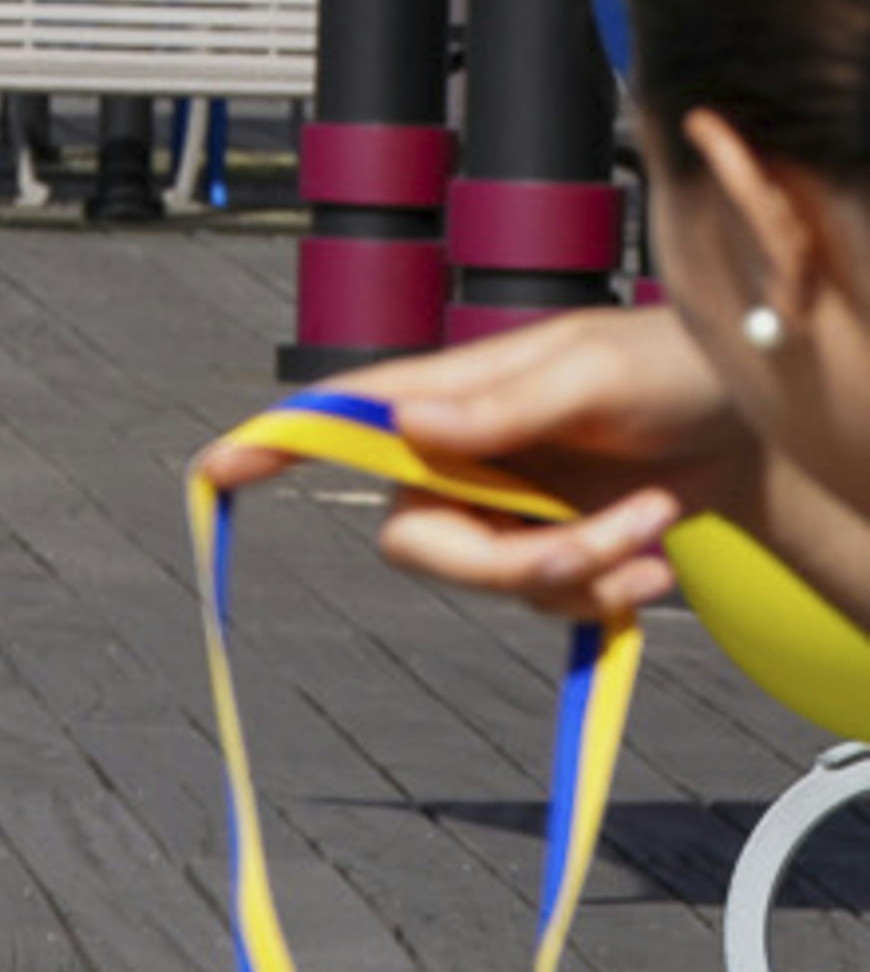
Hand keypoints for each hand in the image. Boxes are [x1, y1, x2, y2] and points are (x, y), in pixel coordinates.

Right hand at [203, 299, 758, 624]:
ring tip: (653, 525)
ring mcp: (508, 508)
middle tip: (598, 544)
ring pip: (495, 583)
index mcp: (454, 395)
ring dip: (583, 571)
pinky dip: (605, 595)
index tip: (214, 470)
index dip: (274, 443)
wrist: (756, 425)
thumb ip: (500, 404)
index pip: (344, 420)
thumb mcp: (594, 370)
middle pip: (419, 541)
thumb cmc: (673, 367)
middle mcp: (465, 456)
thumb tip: (402, 425)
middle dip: (511, 562)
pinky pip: (547, 604)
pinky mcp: (552, 551)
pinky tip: (654, 562)